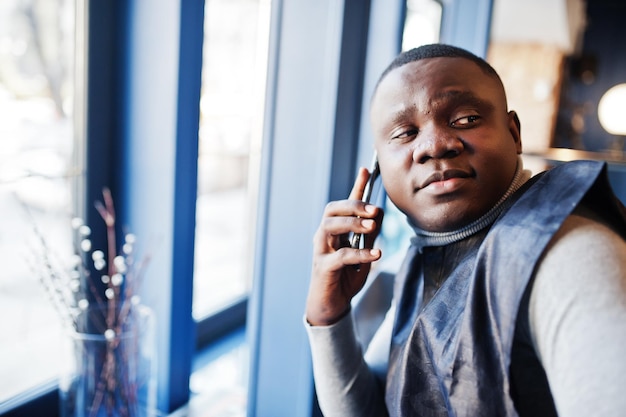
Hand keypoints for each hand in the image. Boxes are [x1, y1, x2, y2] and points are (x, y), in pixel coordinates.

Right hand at [306, 167, 383, 325]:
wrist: (332, 305)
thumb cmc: (346, 278)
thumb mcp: (364, 254)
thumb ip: (369, 235)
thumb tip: (378, 212)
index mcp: (335, 231)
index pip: (345, 205)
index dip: (356, 187)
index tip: (366, 170)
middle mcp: (324, 237)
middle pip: (332, 210)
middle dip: (353, 205)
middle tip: (374, 209)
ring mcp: (321, 251)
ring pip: (329, 226)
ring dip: (352, 223)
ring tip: (372, 227)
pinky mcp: (323, 268)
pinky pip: (340, 255)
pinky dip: (359, 253)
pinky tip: (376, 253)